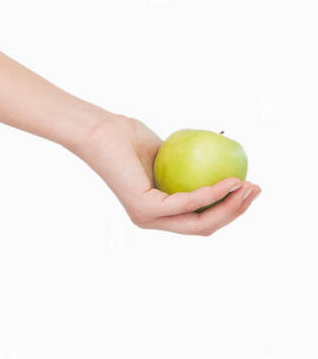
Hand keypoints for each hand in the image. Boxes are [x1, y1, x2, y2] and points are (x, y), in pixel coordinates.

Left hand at [71, 114, 260, 234]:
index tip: (252, 188)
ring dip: (230, 206)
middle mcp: (152, 220)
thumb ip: (195, 167)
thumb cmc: (131, 138)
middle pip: (206, 227)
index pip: (202, 219)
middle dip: (237, 211)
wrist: (102, 131)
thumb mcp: (172, 155)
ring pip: (200, 222)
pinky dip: (212, 193)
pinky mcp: (144, 208)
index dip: (231, 209)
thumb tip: (231, 169)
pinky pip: (187, 203)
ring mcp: (147, 217)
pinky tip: (229, 180)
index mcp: (159, 212)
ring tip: (248, 185)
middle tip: (256, 189)